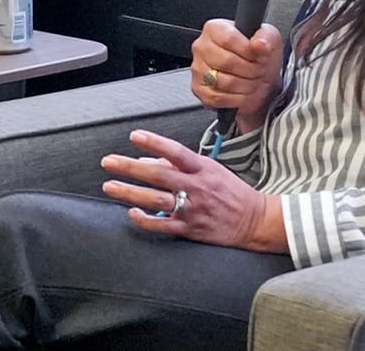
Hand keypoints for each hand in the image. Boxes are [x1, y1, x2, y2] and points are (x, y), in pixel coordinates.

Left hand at [101, 129, 287, 253]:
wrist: (255, 220)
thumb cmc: (231, 192)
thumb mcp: (210, 170)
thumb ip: (179, 165)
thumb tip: (147, 161)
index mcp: (203, 169)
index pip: (176, 152)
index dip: (154, 142)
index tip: (135, 136)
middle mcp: (197, 187)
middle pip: (159, 175)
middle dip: (130, 167)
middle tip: (109, 162)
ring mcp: (193, 209)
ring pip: (155, 200)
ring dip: (130, 192)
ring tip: (110, 186)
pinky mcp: (191, 229)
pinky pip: (163, 225)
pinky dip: (145, 220)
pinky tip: (131, 214)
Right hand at [190, 20, 285, 133]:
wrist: (259, 76)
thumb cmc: (259, 55)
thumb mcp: (270, 39)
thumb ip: (265, 38)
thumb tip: (259, 44)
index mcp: (215, 28)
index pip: (229, 39)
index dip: (249, 51)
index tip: (260, 56)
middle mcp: (202, 47)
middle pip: (226, 62)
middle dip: (250, 70)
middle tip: (259, 70)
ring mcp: (198, 69)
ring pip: (224, 82)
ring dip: (246, 85)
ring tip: (254, 81)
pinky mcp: (199, 89)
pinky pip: (218, 98)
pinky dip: (237, 99)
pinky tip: (244, 92)